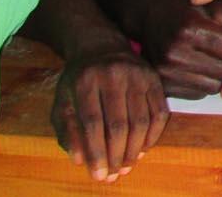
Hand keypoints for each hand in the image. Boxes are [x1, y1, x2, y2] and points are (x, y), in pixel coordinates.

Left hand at [52, 49, 168, 182]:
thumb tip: (80, 159)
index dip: (97, 152)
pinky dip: (154, 135)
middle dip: (118, 155)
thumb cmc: (78, 80)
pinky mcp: (155, 78)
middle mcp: (114, 76)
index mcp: (86, 82)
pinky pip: (160, 112)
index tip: (98, 175)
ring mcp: (138, 75)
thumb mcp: (62, 101)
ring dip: (136, 149)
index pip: (93, 123)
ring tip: (128, 166)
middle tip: (115, 176)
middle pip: (119, 124)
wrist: (101, 46)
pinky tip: (144, 149)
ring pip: (141, 120)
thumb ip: (66, 130)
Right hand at [138, 0, 221, 98]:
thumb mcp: (217, 6)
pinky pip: (199, 94)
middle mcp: (174, 52)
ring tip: (219, 56)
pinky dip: (207, 83)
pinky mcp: (162, 85)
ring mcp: (165, 71)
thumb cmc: (190, 7)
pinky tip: (203, 65)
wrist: (150, 14)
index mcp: (190, 28)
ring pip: (215, 87)